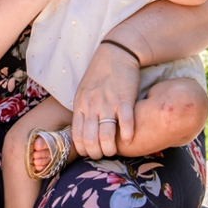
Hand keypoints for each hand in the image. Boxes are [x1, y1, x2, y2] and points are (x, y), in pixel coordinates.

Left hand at [72, 41, 139, 158]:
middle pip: (91, 140)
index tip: (91, 152)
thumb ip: (83, 110)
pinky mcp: (125, 99)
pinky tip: (129, 140)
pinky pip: (126, 123)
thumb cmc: (100, 74)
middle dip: (97, 153)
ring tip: (115, 150)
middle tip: (104, 154)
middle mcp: (92, 106)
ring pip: (106, 136)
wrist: (116, 53)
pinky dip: (127, 136)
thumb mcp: (84, 91)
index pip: (77, 137)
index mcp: (80, 105)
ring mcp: (108, 103)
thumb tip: (83, 132)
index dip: (84, 150)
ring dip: (111, 149)